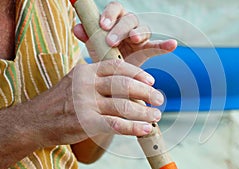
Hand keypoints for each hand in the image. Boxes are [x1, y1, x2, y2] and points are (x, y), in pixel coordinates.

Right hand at [28, 60, 162, 146]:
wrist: (35, 120)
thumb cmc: (61, 100)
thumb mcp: (77, 81)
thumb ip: (99, 79)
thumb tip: (128, 83)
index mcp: (86, 70)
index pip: (117, 66)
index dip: (137, 73)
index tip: (150, 81)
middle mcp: (86, 84)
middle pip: (124, 84)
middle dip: (146, 92)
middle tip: (159, 98)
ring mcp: (85, 103)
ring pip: (123, 105)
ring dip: (144, 112)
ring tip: (156, 115)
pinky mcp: (85, 123)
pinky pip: (116, 125)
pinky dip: (134, 128)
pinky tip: (145, 129)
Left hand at [73, 1, 176, 66]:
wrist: (113, 71)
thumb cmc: (103, 52)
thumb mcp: (93, 45)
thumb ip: (87, 35)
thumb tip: (76, 27)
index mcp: (115, 19)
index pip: (115, 9)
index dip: (109, 15)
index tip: (102, 25)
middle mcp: (129, 25)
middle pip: (129, 18)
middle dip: (120, 29)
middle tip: (111, 41)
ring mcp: (140, 36)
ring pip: (143, 29)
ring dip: (139, 33)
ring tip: (135, 39)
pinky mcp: (148, 49)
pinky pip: (158, 45)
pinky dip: (165, 45)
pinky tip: (172, 44)